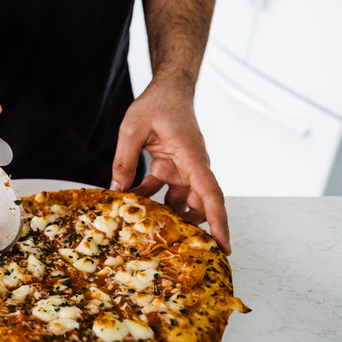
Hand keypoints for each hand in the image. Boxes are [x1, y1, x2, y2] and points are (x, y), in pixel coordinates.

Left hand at [110, 80, 230, 253]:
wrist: (167, 89)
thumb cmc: (156, 104)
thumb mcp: (132, 129)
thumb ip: (124, 160)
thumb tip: (117, 191)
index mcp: (191, 156)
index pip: (210, 193)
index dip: (218, 221)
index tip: (224, 244)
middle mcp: (193, 166)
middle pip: (198, 203)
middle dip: (192, 228)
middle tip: (178, 252)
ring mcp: (183, 168)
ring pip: (180, 200)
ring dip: (166, 215)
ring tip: (148, 233)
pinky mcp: (171, 168)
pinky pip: (164, 190)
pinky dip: (151, 200)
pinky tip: (132, 206)